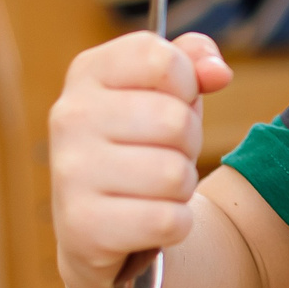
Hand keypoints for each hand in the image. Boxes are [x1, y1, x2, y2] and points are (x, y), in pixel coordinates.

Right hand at [48, 31, 234, 287]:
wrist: (100, 226)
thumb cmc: (141, 143)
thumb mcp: (168, 92)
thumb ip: (195, 60)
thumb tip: (217, 73)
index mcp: (88, 72)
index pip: (162, 59)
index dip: (186, 85)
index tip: (172, 102)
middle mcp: (70, 117)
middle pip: (176, 121)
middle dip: (188, 144)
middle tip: (163, 154)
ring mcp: (71, 173)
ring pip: (175, 174)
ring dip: (181, 187)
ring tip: (154, 188)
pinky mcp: (84, 228)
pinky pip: (169, 221)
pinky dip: (174, 225)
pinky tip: (147, 220)